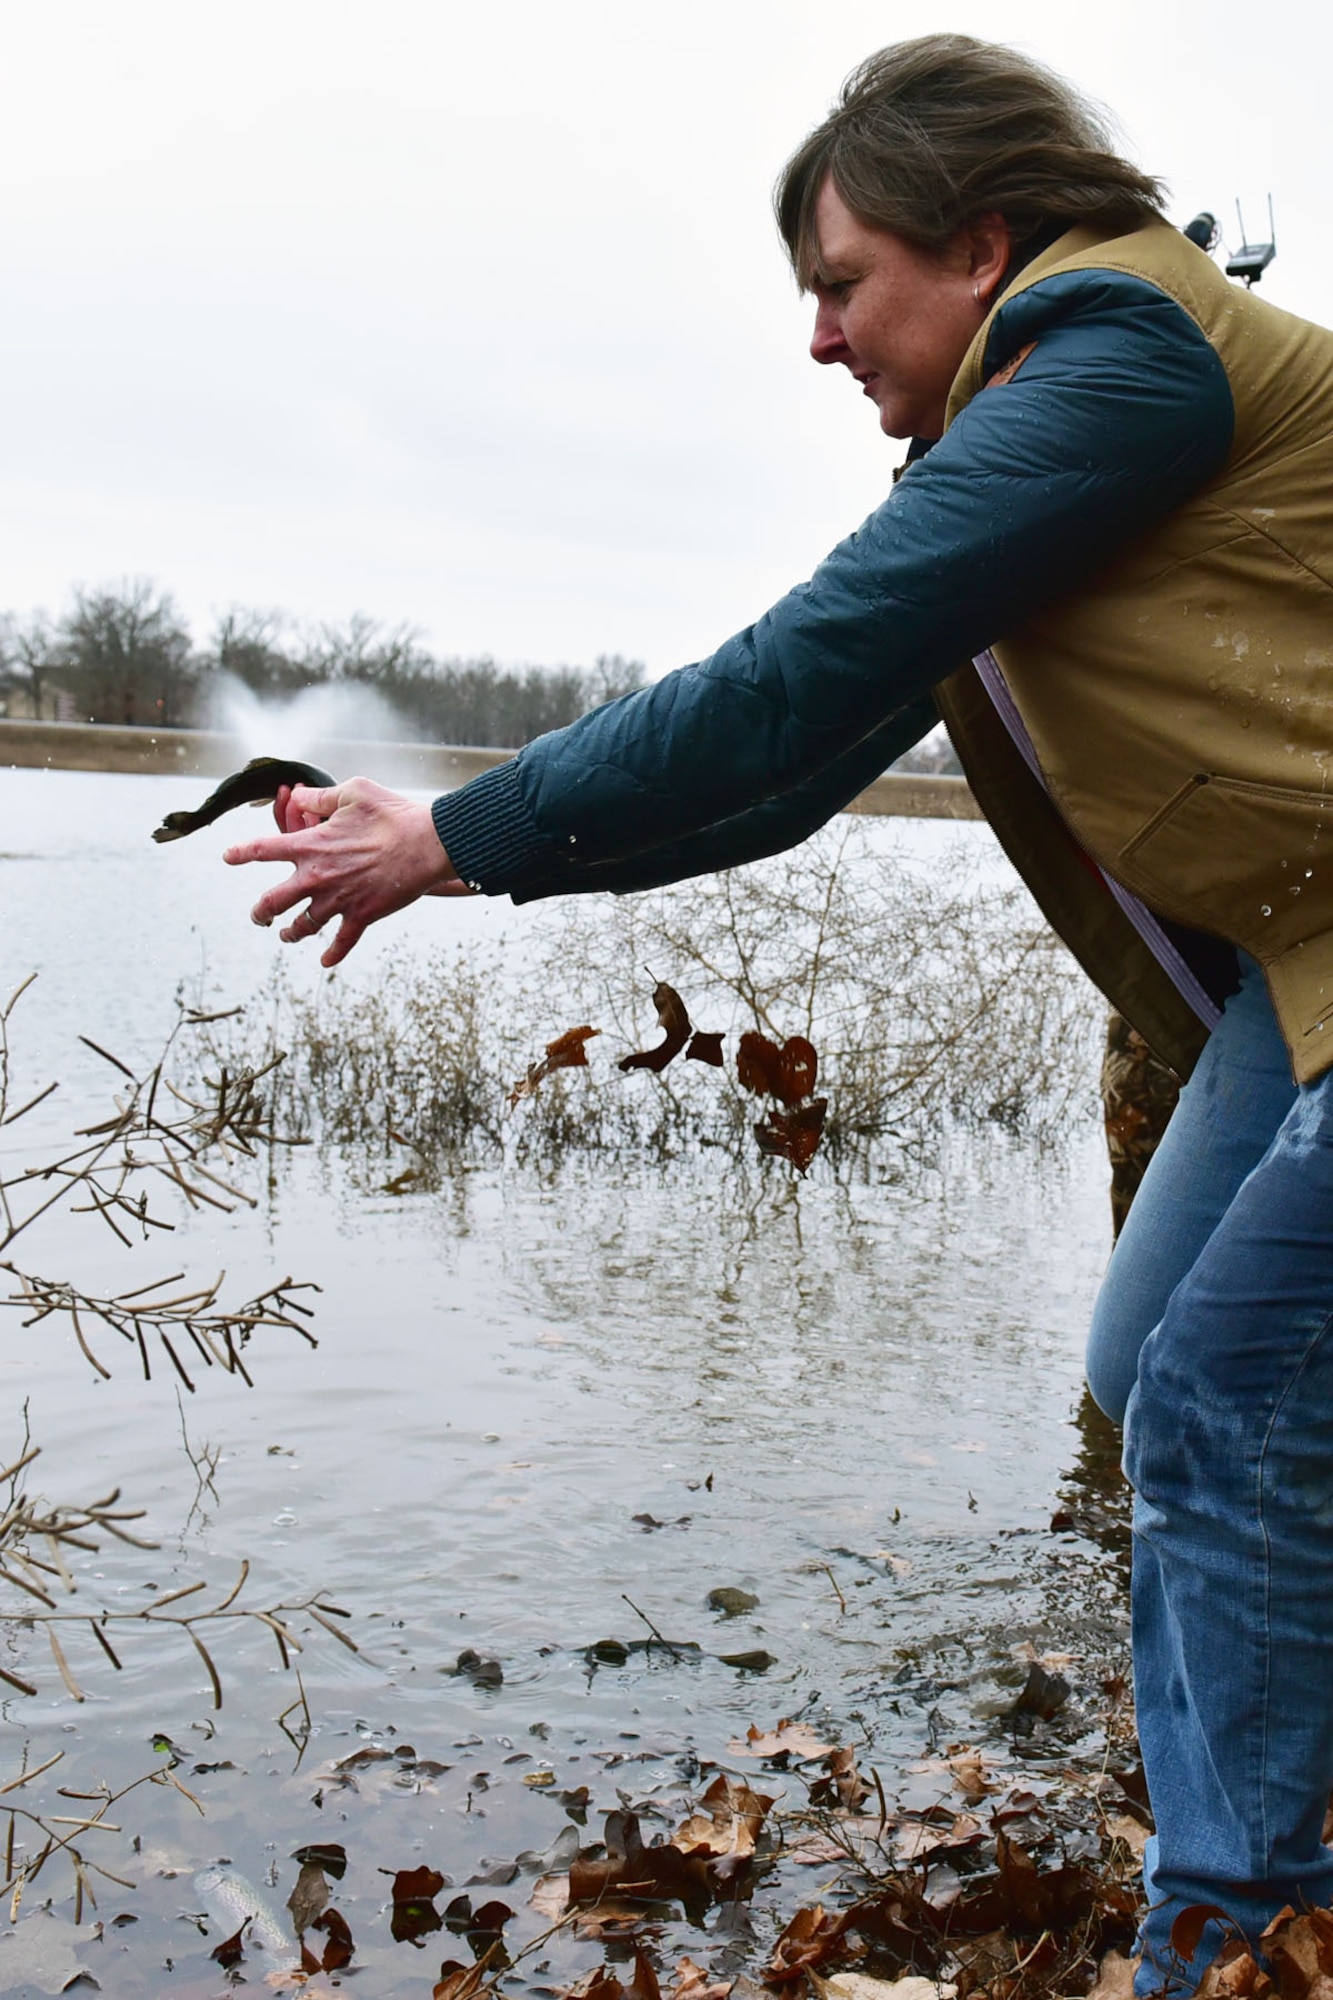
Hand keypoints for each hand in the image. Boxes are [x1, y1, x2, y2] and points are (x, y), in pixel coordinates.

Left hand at [224, 776, 474, 965]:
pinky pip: (341, 942)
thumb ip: (319, 796)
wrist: (426, 844)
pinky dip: (332, 955)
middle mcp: (316, 877)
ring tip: (285, 935)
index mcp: (310, 845)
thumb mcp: (352, 791)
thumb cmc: (391, 814)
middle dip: (260, 912)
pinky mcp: (362, 917)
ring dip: (290, 934)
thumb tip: (297, 795)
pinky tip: (324, 963)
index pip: (262, 850)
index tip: (228, 857)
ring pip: (303, 927)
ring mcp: (338, 901)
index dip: (240, 853)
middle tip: (258, 917)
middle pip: (273, 901)